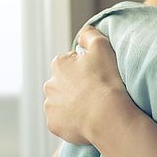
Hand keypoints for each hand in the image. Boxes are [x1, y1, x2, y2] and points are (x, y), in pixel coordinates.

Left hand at [43, 26, 133, 144]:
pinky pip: (62, 121)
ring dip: (72, 103)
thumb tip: (83, 32)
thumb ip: (90, 34)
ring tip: (91, 107)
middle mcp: (49, 84)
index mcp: (59, 64)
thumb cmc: (106, 81)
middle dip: (76, 86)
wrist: (107, 116)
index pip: (71, 63)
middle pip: (64, 83)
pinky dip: (71, 121)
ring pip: (61, 102)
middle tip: (95, 92)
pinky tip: (86, 119)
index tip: (98, 76)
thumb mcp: (102, 46)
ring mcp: (50, 106)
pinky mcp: (54, 125)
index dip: (86, 69)